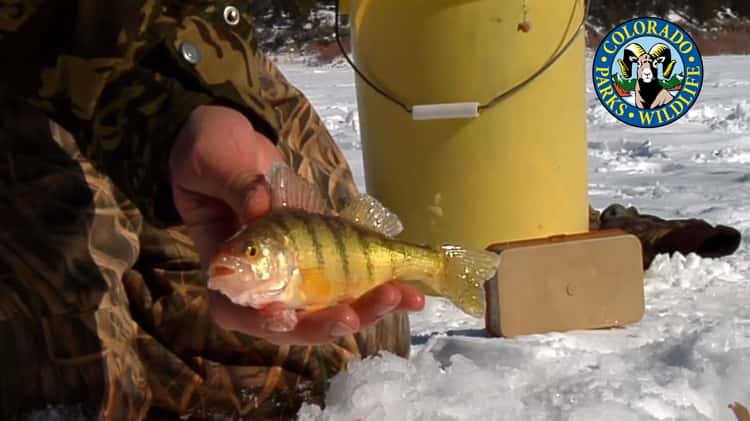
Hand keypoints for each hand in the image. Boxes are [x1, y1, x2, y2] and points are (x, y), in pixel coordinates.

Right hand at [169, 105, 424, 344]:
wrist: (232, 136)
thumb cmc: (208, 150)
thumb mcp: (214, 161)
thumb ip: (236, 185)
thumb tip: (261, 206)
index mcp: (227, 265)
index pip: (238, 311)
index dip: (263, 321)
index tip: (287, 316)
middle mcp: (261, 277)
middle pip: (294, 319)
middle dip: (329, 321)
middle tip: (359, 313)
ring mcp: (293, 269)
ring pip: (328, 305)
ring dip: (365, 307)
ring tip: (403, 298)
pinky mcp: (321, 256)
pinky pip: (350, 279)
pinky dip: (378, 285)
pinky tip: (409, 288)